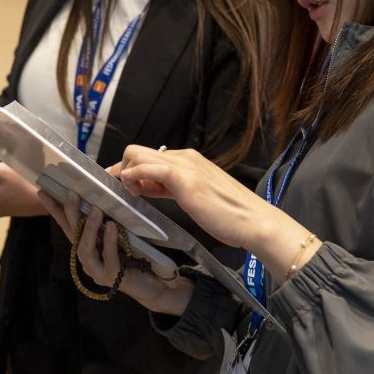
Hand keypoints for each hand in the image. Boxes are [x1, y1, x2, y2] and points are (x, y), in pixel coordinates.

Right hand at [40, 191, 194, 315]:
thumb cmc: (134, 259)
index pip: (67, 226)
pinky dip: (109, 241)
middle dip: (71, 213)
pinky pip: (108, 257)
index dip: (55, 210)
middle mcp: (87, 259)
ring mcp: (97, 270)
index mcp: (87, 247)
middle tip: (73, 193)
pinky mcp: (111, 277)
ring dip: (89, 227)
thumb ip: (106, 223)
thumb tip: (101, 196)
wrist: (150, 285)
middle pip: (73, 234)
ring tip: (95, 209)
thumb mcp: (118, 236)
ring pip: (86, 248)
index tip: (43, 192)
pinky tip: (111, 227)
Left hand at [112, 145, 321, 280]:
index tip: (124, 185)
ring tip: (129, 193)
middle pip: (139, 151)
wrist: (254, 222)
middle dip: (121, 167)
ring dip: (125, 171)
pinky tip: (132, 188)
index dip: (131, 170)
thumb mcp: (194, 198)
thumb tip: (148, 187)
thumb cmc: (230, 215)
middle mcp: (186, 158)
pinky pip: (148, 168)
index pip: (150, 157)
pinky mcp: (184, 179)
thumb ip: (171, 188)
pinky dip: (134, 174)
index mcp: (189, 161)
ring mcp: (185, 166)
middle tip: (119, 190)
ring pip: (139, 155)